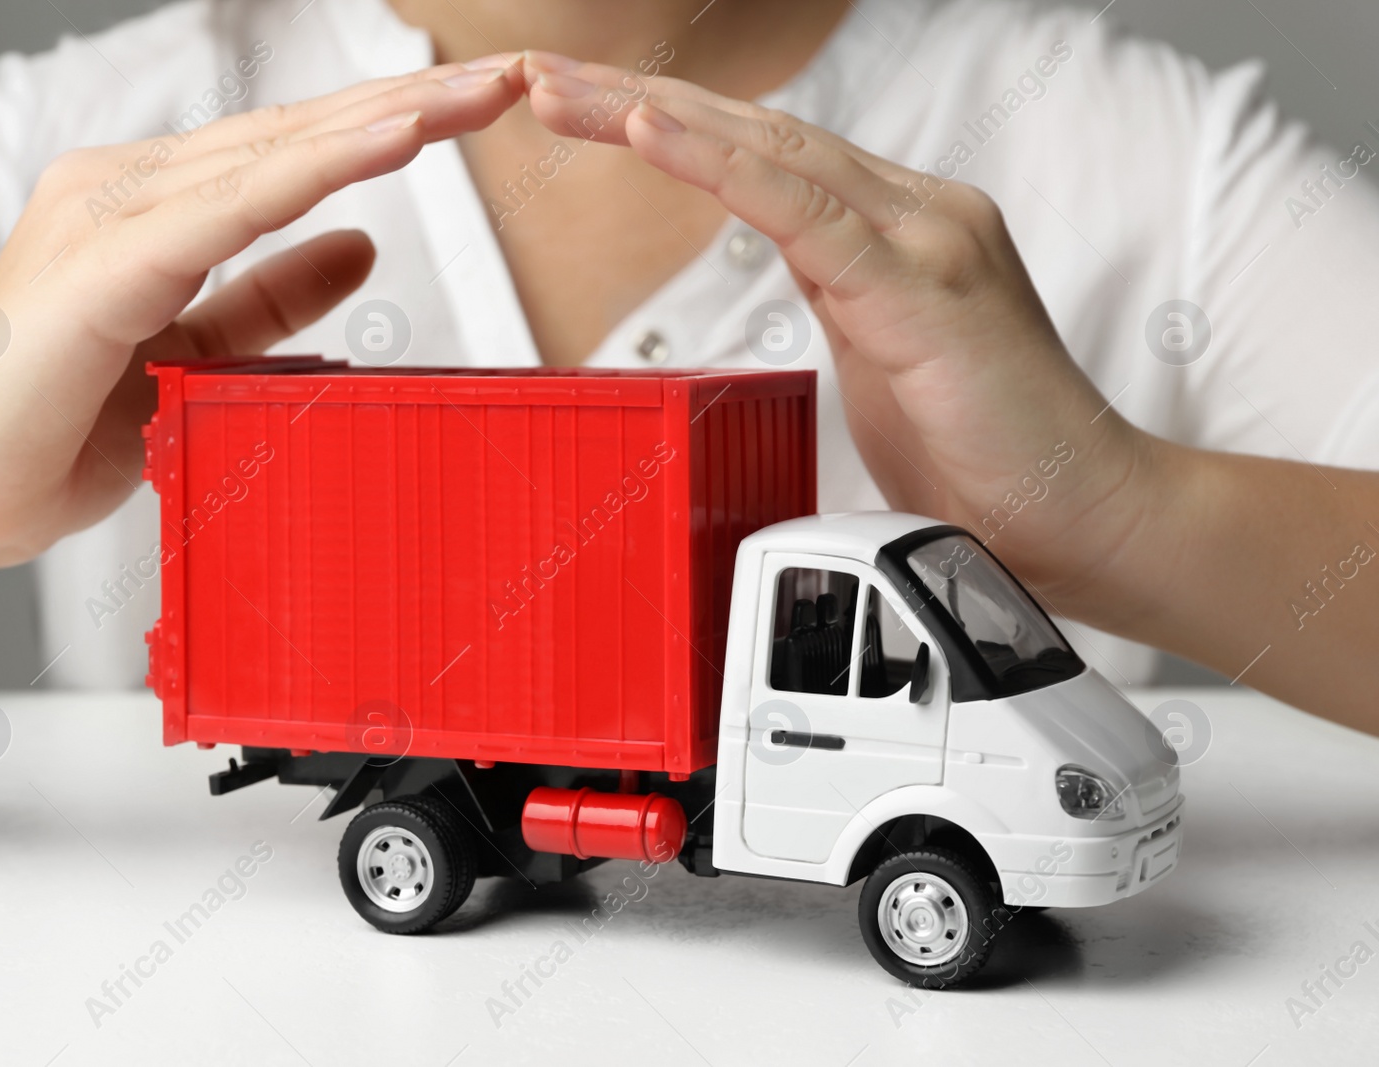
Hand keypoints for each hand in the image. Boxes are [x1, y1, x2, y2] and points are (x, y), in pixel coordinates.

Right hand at [0, 55, 527, 579]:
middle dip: (409, 105)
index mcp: (152, 211)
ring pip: (272, 155)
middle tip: (511, 80)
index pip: (291, 155)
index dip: (388, 128)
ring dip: (383, 121)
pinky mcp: (99, 265)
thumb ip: (269, 299)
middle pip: (294, 136)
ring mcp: (106, 217)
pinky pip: (227, 210)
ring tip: (475, 98)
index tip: (478, 113)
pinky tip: (390, 142)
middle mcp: (126, 191)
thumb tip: (363, 247)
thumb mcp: (201, 360)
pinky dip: (315, 173)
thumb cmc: (52, 431)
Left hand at [524, 54, 1153, 612]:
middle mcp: (910, 214)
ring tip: (556, 91)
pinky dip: (717, 165)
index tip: (580, 110)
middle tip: (536, 76)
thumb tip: (781, 292)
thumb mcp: (883, 363)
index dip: (669, 129)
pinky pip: (801, 211)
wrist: (1085, 517)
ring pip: (765, 152)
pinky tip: (646, 131)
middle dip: (631, 100)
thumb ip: (839, 306)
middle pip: (751, 134)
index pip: (763, 159)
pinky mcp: (923, 286)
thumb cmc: (985, 456)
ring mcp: (922, 239)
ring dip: (646, 116)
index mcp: (894, 231)